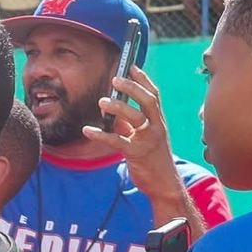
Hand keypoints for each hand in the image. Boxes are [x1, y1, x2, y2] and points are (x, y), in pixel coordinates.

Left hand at [83, 65, 183, 202]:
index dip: (144, 79)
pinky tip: (87, 130)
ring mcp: (149, 140)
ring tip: (102, 101)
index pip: (154, 95)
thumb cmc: (153, 160)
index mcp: (159, 122)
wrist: (164, 184)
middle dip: (132, 87)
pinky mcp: (137, 154)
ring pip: (135, 118)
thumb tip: (113, 112)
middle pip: (148, 101)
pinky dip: (101, 134)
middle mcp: (157, 127)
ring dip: (118, 108)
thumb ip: (131, 125)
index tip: (132, 66)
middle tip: (116, 79)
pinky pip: (117, 141)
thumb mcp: (144, 138)